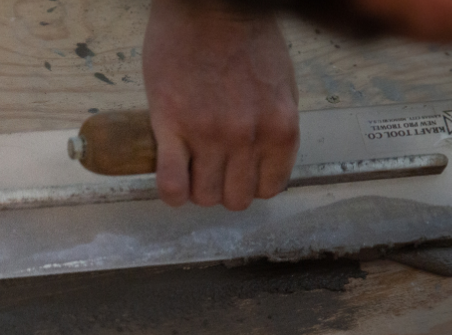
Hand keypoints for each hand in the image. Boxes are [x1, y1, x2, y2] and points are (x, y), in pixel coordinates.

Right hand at [142, 0, 298, 210]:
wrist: (208, 5)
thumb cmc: (244, 36)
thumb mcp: (279, 84)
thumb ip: (274, 125)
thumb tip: (263, 157)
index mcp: (280, 127)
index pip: (270, 188)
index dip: (250, 184)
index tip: (238, 174)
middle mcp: (248, 136)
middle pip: (235, 198)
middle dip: (223, 189)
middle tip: (211, 170)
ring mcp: (209, 133)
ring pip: (204, 196)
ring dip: (196, 189)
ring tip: (189, 168)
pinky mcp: (171, 125)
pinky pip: (172, 183)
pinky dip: (171, 192)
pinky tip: (171, 179)